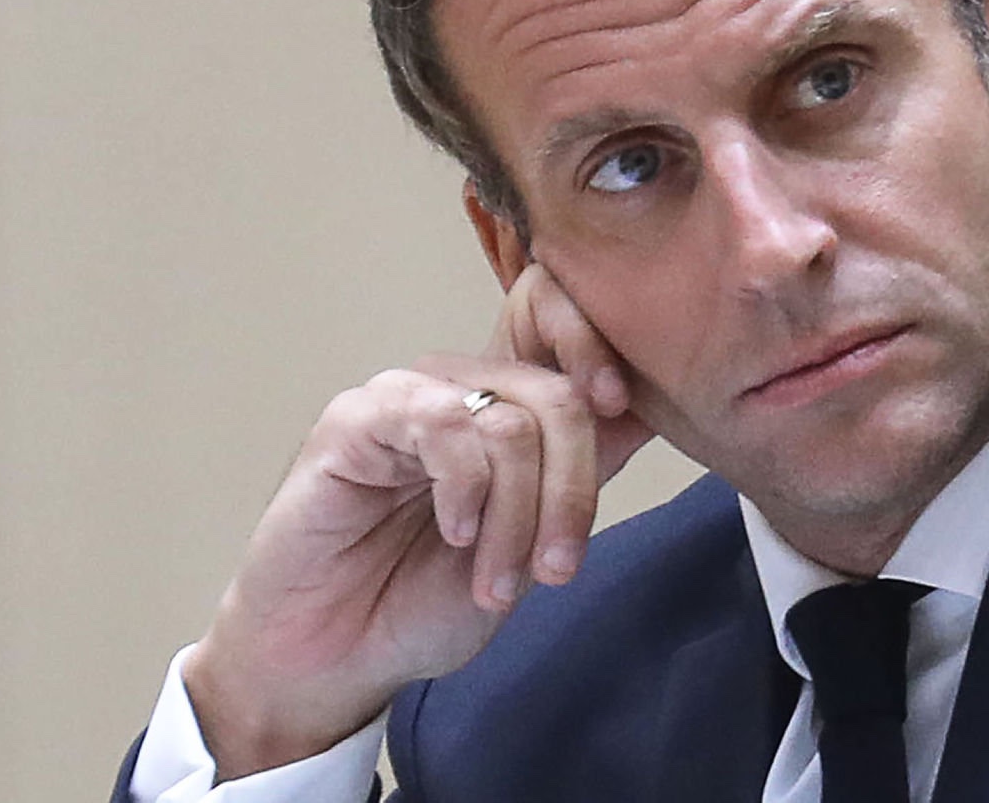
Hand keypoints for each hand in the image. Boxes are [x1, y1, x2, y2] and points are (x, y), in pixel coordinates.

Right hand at [183, 263, 654, 779]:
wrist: (339, 657)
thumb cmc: (424, 599)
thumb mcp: (533, 541)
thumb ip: (580, 473)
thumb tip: (648, 410)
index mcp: (504, 406)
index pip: (560, 330)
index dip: (602, 350)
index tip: (622, 408)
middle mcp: (460, 389)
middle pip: (559, 397)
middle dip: (571, 493)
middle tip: (557, 570)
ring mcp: (408, 398)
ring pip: (510, 422)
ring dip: (518, 516)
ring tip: (494, 581)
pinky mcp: (356, 420)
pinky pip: (443, 425)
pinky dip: (466, 491)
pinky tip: (454, 533)